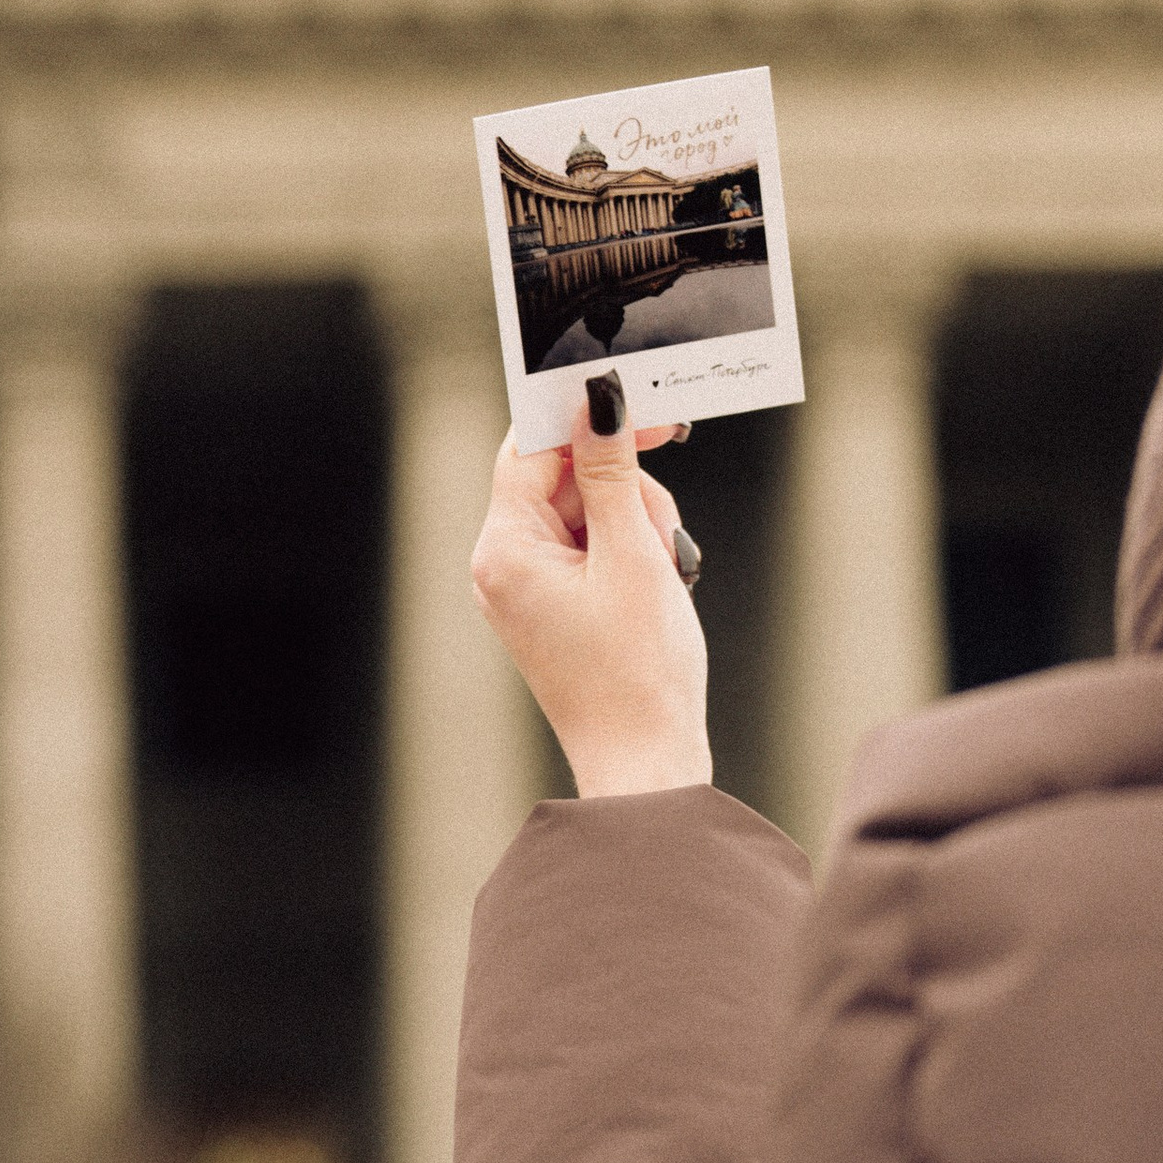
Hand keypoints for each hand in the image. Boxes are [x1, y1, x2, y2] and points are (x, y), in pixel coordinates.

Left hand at [470, 377, 710, 798]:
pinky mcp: (554, 601)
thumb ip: (611, 471)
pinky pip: (590, 543)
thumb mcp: (632, 555)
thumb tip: (597, 401)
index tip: (633, 400)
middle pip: (562, 475)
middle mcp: (502, 564)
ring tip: (660, 569)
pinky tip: (653, 580)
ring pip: (585, 507)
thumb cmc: (638, 673)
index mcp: (504, 550)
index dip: (579, 416)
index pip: (528, 447)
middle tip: (659, 522)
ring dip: (633, 520)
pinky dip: (628, 547)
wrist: (645, 762)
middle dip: (621, 486)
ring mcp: (527, 585)